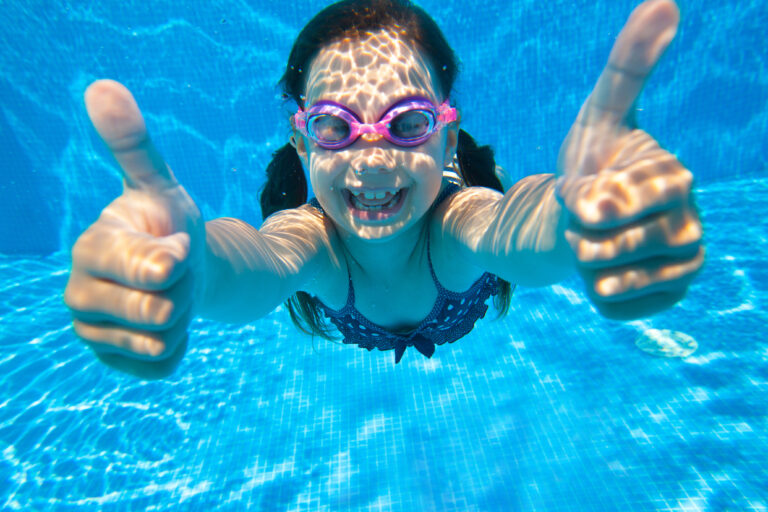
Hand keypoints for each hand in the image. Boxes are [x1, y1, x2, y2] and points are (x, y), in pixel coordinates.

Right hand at [64, 80, 205, 377]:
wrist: (182, 270)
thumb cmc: (170, 225)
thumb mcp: (162, 184)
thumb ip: (134, 145)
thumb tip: (102, 87)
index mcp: (91, 247)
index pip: (152, 269)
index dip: (177, 260)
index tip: (177, 247)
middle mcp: (78, 292)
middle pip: (161, 311)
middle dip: (184, 291)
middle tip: (175, 274)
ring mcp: (92, 331)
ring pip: (162, 340)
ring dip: (181, 319)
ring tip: (168, 296)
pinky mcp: (112, 362)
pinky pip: (161, 366)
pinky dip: (177, 348)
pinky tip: (164, 327)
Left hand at [556, 0, 703, 319]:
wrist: (582, 216)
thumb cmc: (592, 162)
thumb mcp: (599, 114)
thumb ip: (628, 67)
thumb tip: (665, 1)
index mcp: (675, 178)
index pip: (615, 204)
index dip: (583, 201)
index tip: (581, 192)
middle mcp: (690, 224)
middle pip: (605, 247)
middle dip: (576, 232)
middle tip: (587, 217)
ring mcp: (682, 266)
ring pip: (608, 280)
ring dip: (583, 261)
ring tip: (596, 241)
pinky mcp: (667, 300)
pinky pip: (611, 306)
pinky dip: (592, 290)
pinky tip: (606, 270)